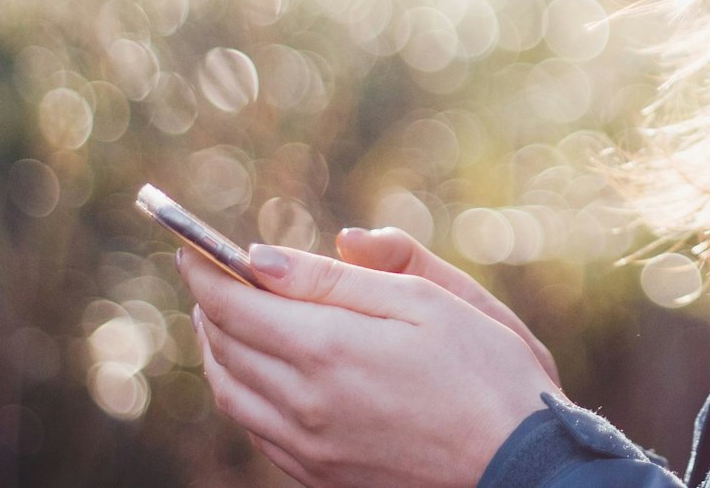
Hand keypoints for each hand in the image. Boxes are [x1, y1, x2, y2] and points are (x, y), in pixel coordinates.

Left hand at [179, 239, 560, 487]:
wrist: (520, 466)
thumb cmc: (488, 372)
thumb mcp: (427, 301)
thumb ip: (343, 277)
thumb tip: (264, 257)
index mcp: (328, 349)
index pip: (234, 303)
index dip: (205, 271)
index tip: (190, 245)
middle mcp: (304, 403)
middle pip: (224, 347)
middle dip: (210, 304)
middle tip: (208, 275)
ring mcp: (308, 447)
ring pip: (231, 393)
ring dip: (217, 350)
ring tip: (224, 319)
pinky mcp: (320, 476)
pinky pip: (256, 430)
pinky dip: (241, 393)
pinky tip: (259, 375)